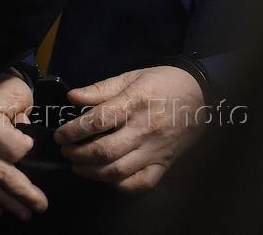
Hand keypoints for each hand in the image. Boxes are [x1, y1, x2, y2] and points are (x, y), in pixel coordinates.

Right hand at [0, 74, 48, 220]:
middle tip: (41, 206)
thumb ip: (25, 118)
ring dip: (7, 201)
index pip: (16, 150)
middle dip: (23, 193)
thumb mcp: (17, 94)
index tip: (28, 140)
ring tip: (24, 214)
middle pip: (4, 174)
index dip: (25, 146)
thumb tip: (27, 139)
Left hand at [53, 65, 205, 192]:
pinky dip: (120, 185)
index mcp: (134, 103)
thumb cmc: (163, 82)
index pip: (98, 121)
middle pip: (106, 151)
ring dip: (92, 172)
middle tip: (65, 151)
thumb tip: (72, 98)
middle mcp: (145, 130)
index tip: (60, 135)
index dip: (74, 130)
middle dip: (78, 155)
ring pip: (119, 171)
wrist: (202, 95)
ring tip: (77, 166)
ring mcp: (156, 150)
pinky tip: (106, 178)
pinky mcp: (165, 164)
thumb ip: (100, 89)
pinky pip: (141, 183)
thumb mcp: (131, 76)